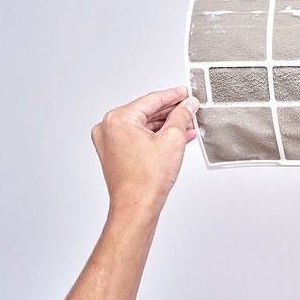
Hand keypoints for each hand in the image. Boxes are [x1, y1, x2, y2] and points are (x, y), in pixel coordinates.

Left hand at [91, 87, 199, 214]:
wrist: (136, 206)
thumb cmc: (146, 179)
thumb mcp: (173, 139)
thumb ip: (181, 116)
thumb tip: (188, 104)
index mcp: (118, 119)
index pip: (152, 99)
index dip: (174, 95)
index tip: (187, 93)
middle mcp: (109, 128)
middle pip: (147, 111)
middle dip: (172, 111)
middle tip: (191, 107)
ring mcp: (110, 142)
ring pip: (145, 125)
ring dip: (167, 125)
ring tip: (188, 124)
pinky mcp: (116, 153)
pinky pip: (140, 137)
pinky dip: (157, 136)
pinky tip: (178, 136)